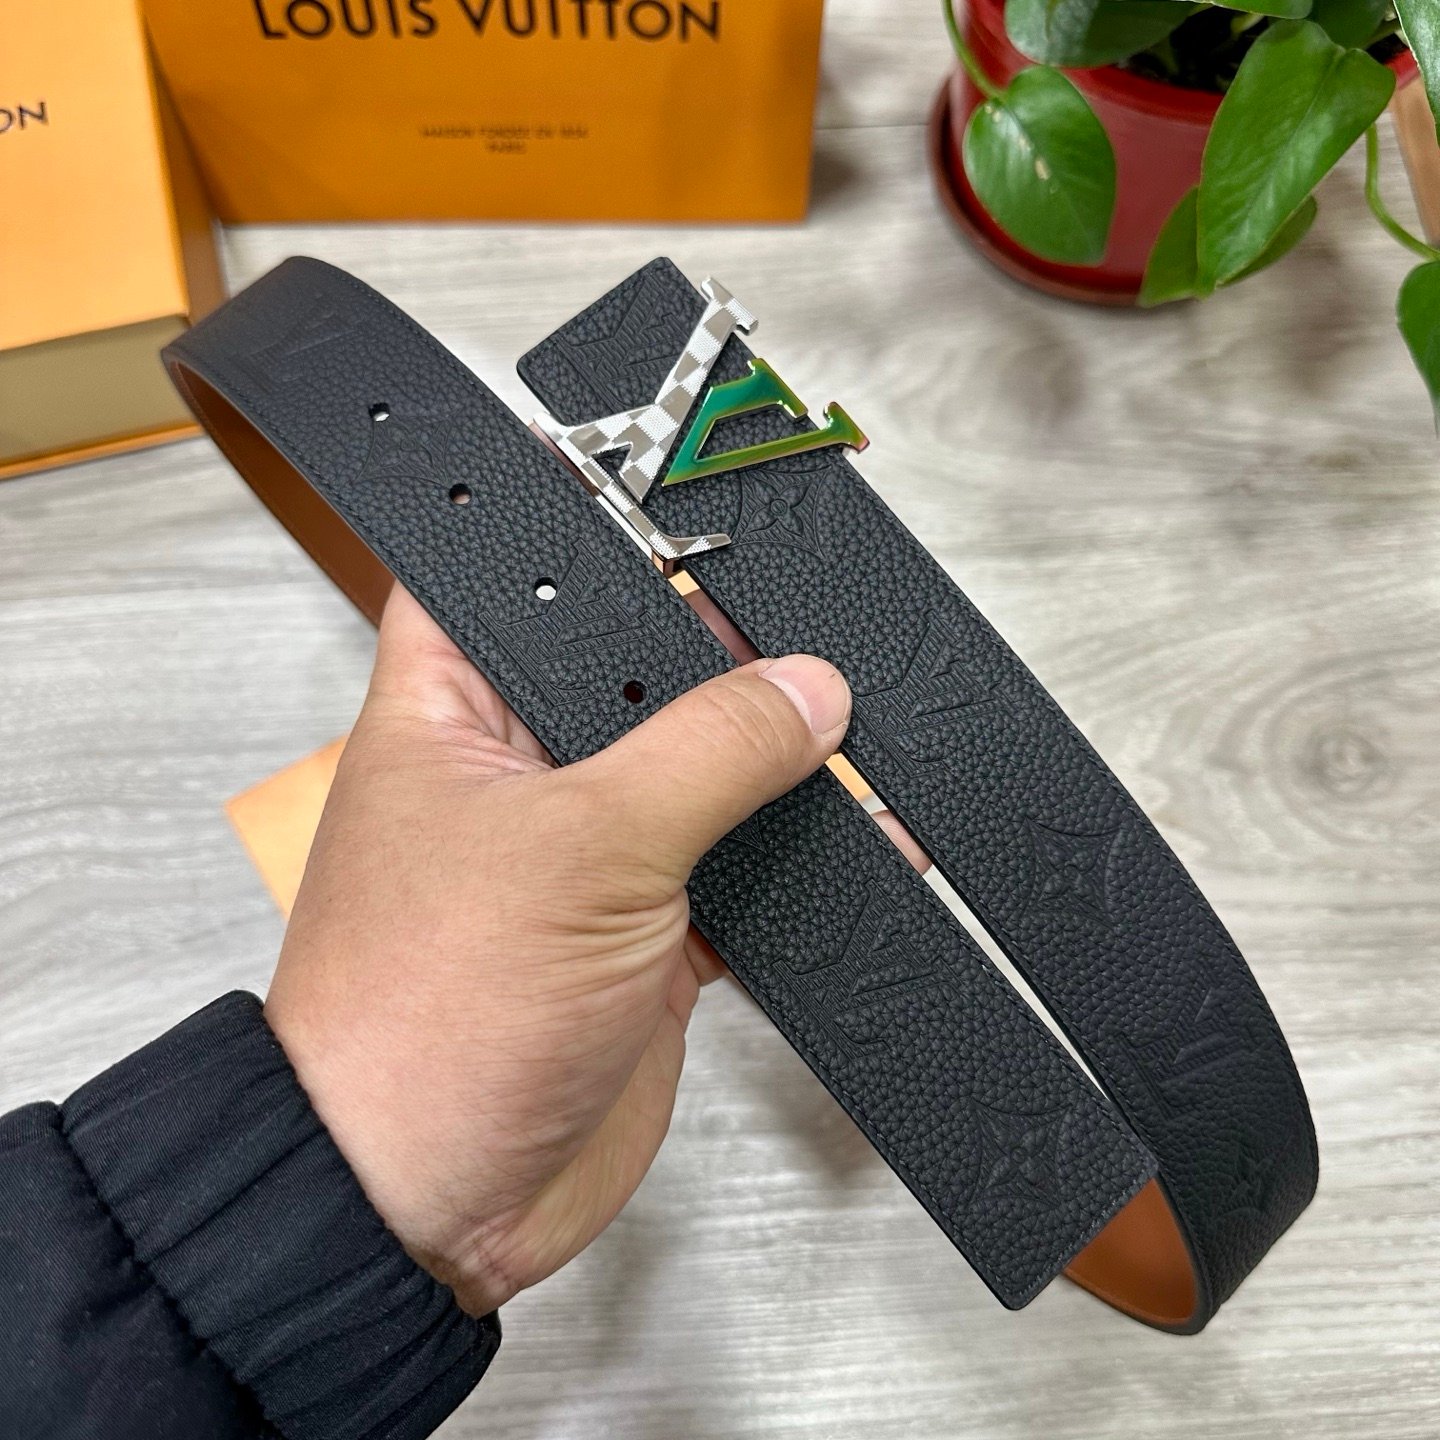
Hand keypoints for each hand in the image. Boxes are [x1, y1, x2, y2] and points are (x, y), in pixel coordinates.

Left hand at [264, 585, 851, 1315]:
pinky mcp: (644, 932)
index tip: (690, 508)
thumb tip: (805, 689)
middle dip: (723, 655)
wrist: (437, 1202)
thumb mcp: (584, 847)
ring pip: (698, 770)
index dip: (596, 534)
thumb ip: (708, 752)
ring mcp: (587, 852)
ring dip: (775, 758)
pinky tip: (860, 831)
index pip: (517, 575)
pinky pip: (737, 867)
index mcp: (456, 712)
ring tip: (852, 722)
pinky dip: (797, 854)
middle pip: (636, 672)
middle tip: (808, 628)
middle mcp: (521, 770)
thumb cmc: (427, 1020)